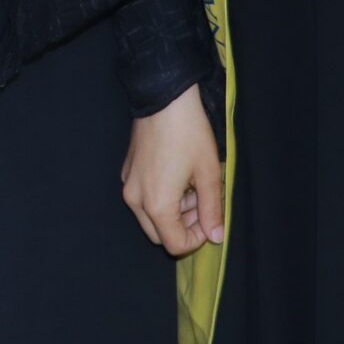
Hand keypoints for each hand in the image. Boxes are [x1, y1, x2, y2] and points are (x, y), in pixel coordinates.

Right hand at [122, 84, 224, 256]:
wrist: (164, 98)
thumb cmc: (189, 134)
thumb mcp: (208, 174)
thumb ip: (211, 210)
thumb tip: (216, 237)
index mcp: (156, 205)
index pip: (175, 245)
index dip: (197, 239)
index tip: (210, 218)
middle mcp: (136, 199)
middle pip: (160, 234)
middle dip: (184, 226)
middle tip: (202, 203)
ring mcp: (128, 184)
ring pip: (151, 216)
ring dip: (173, 211)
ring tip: (192, 185)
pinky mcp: (127, 171)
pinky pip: (143, 198)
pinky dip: (161, 196)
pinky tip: (177, 174)